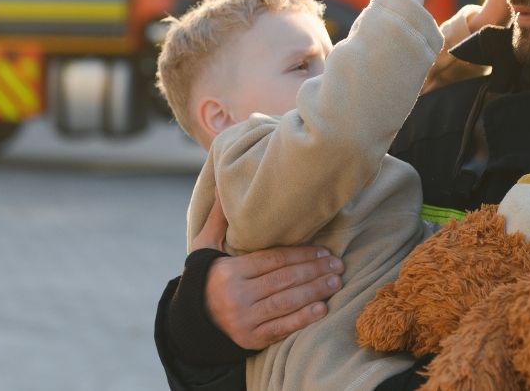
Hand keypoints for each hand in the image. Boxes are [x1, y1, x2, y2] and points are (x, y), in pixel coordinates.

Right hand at [191, 202, 344, 349]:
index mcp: (230, 272)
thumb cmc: (204, 278)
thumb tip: (224, 188)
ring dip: (315, 291)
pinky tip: (322, 308)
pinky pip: (281, 327)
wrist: (192, 321)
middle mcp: (237, 296)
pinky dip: (303, 318)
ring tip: (336, 282)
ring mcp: (244, 320)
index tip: (323, 250)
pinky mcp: (250, 339)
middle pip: (283, 280)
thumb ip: (217, 219)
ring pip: (286, 302)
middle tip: (338, 264)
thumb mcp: (203, 247)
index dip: (300, 254)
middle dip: (314, 271)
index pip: (272, 260)